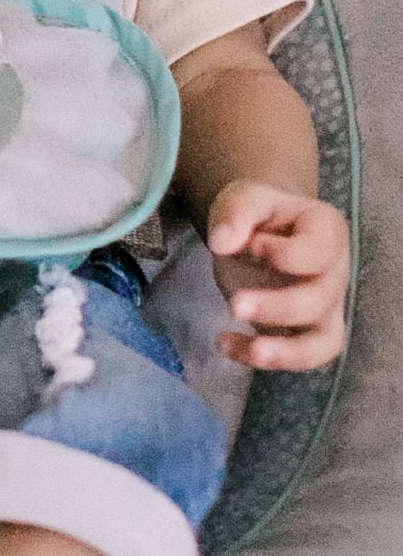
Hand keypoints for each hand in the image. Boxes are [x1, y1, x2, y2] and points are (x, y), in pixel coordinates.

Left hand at [208, 180, 349, 371]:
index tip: (251, 245)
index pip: (319, 252)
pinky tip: (224, 344)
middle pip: (319, 300)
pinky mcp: (302, 332)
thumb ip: (236, 213)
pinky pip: (296, 357)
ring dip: (288, 352)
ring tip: (253, 352)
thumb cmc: (259, 215)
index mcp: (327, 233)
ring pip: (324, 342)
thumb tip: (221, 243)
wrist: (261, 231)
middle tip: (235, 305)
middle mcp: (334, 274)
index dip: (285, 253)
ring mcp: (324, 307)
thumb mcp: (244, 198)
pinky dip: (261, 357)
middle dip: (279, 307)